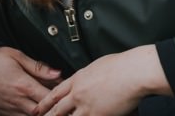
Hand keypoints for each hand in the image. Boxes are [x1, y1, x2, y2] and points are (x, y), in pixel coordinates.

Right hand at [0, 46, 61, 114]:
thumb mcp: (16, 56)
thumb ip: (38, 67)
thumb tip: (57, 73)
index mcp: (24, 85)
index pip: (49, 97)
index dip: (60, 96)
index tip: (67, 92)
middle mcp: (17, 100)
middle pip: (42, 111)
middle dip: (53, 107)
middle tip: (61, 101)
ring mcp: (9, 108)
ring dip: (41, 113)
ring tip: (49, 106)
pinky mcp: (1, 112)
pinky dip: (28, 115)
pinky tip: (34, 108)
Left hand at [33, 45, 169, 115]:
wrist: (135, 71)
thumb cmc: (125, 64)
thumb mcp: (101, 64)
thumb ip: (91, 73)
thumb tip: (89, 77)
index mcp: (79, 78)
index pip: (56, 92)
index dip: (46, 102)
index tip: (40, 108)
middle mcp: (78, 93)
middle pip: (57, 109)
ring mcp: (86, 106)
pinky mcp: (97, 115)